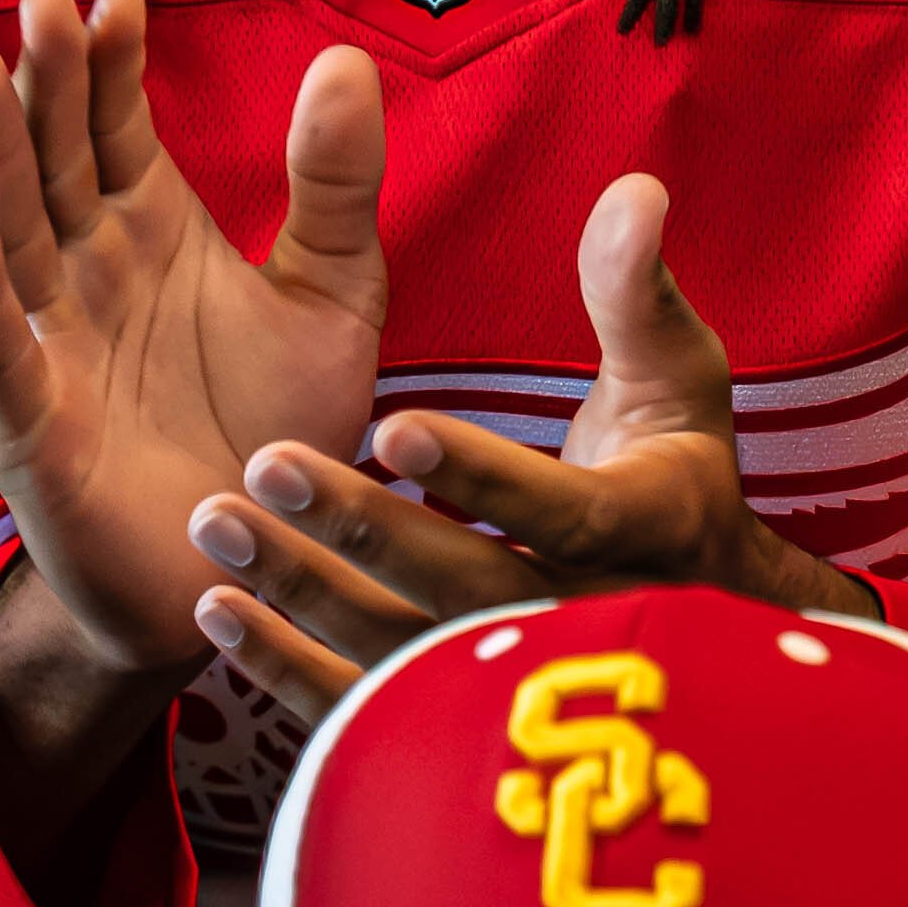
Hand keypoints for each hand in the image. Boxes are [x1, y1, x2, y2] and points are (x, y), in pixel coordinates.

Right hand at [0, 0, 390, 693]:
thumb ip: (335, 186)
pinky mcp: (33, 429)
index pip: (118, 124)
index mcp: (151, 231)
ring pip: (10, 231)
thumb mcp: (334, 298)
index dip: (113, 61)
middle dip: (43, 80)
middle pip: (54, 159)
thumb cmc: (284, 434)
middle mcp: (88, 274)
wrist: (261, 572)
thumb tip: (344, 59)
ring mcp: (50, 345)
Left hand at [182, 174, 865, 714]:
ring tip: (216, 524)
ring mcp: (517, 683)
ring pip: (402, 653)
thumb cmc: (670, 465)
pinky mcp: (456, 717)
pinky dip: (286, 667)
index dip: (481, 475)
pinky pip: (366, 707)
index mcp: (648, 529)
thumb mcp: (676, 378)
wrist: (691, 612)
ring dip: (303, 591)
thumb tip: (635, 189)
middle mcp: (585, 620)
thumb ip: (635, 291)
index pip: (564, 511)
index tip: (393, 426)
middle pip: (467, 588)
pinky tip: (216, 611)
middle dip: (364, 527)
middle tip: (266, 458)